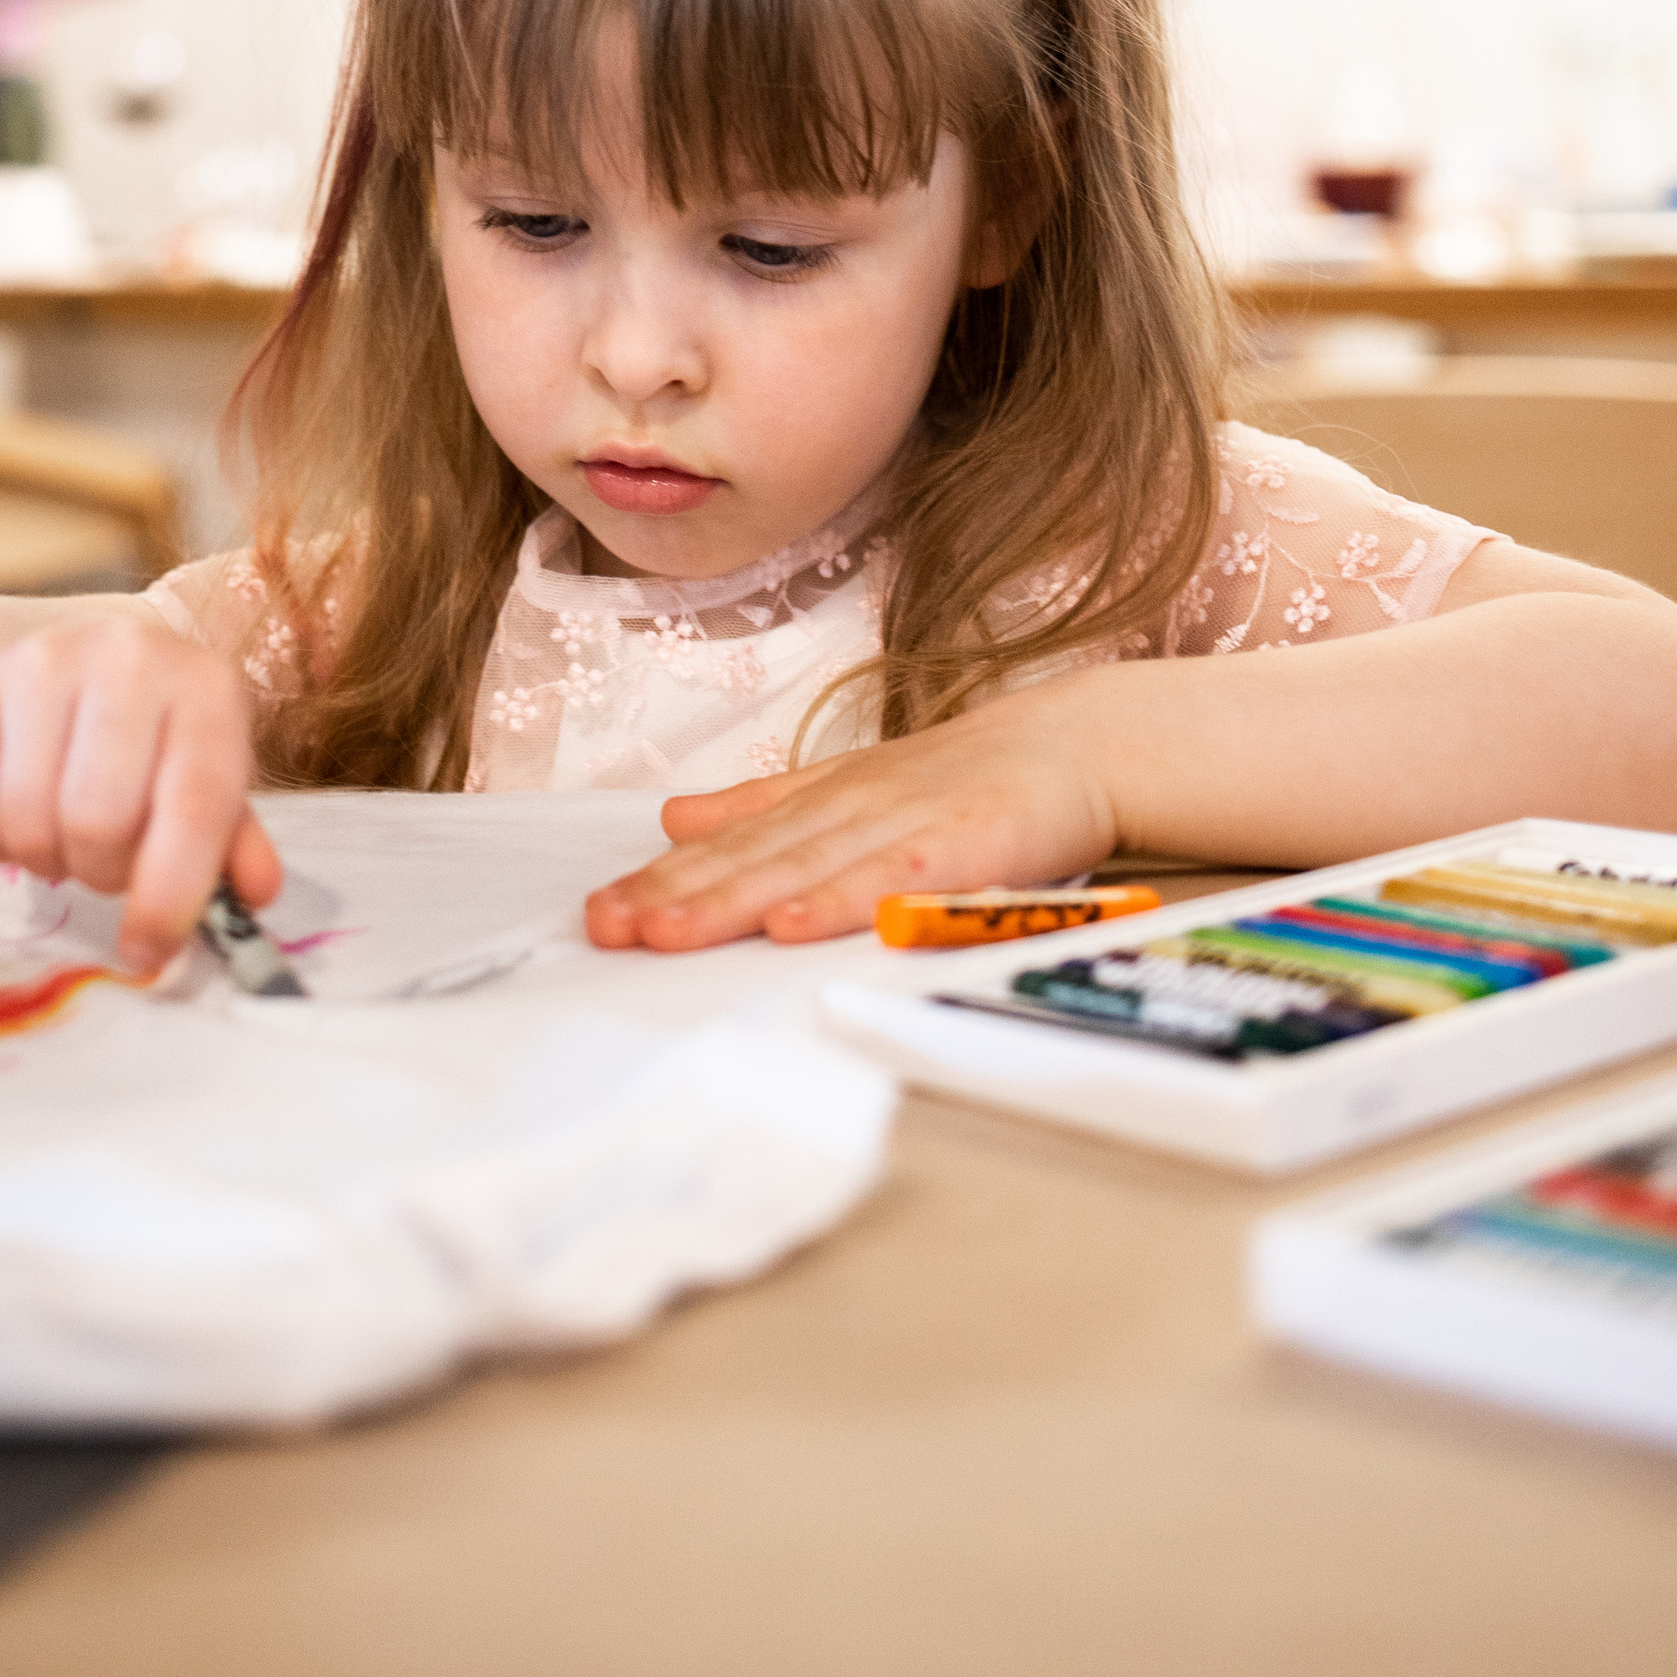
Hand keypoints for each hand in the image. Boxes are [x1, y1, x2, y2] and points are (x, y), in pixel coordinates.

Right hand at [0, 604, 278, 978]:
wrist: (64, 655)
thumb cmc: (150, 734)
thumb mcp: (206, 771)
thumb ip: (232, 841)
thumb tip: (254, 895)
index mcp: (205, 686)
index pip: (195, 804)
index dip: (172, 894)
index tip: (148, 949)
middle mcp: (127, 658)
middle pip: (98, 822)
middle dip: (99, 873)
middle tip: (103, 862)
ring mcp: (42, 662)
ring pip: (28, 820)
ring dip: (44, 859)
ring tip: (63, 834)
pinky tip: (15, 814)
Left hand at [583, 696, 1117, 952]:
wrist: (1078, 743)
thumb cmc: (967, 778)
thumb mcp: (854, 784)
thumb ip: (767, 803)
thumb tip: (675, 817)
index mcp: (822, 796)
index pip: (729, 843)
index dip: (662, 877)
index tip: (598, 914)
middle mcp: (850, 804)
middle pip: (751, 856)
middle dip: (675, 894)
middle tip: (606, 928)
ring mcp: (903, 822)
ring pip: (803, 865)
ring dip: (732, 899)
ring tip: (667, 933)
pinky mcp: (959, 846)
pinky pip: (891, 880)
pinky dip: (840, 901)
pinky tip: (791, 925)